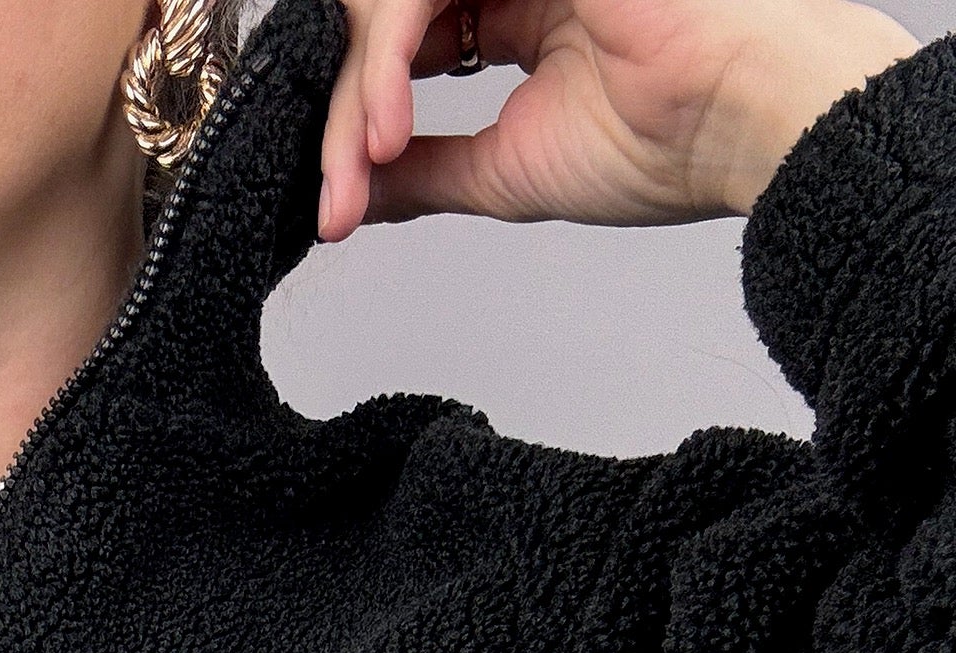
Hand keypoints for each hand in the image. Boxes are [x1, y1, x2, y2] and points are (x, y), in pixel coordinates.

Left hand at [317, 0, 920, 239]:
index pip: (406, 52)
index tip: (340, 206)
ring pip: (391, 7)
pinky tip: (389, 126)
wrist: (739, 117)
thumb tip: (357, 193)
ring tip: (368, 164)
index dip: (364, 124)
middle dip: (347, 117)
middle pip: (387, 24)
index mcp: (524, 15)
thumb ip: (425, 170)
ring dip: (360, 95)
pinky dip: (387, 60)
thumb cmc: (666, 144)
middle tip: (341, 197)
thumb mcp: (505, 170)